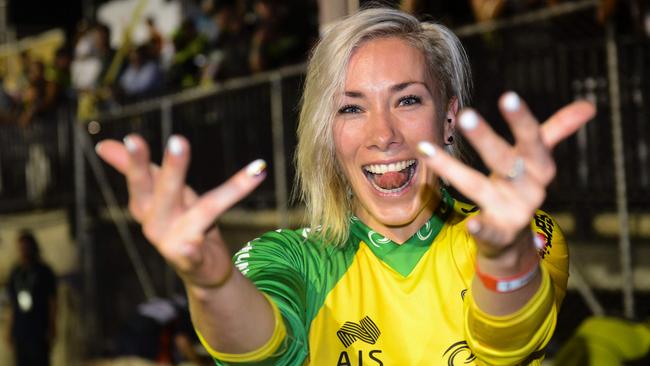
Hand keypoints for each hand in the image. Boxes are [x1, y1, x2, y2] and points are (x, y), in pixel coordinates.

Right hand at [96, 134, 266, 287]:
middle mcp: (157, 223)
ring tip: (246, 177)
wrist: (200, 270)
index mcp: (147, 205)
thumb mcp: (160, 193)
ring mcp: (174, 243)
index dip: (136, 160)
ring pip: (202, 212)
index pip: (142, 178)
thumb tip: (103, 144)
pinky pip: (193, 254)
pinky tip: (191, 245)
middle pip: (166, 192)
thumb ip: (132, 169)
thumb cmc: (181, 222)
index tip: (132, 138)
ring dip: (219, 195)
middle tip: (179, 141)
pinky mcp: (193, 261)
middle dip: (173, 168)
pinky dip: (191, 251)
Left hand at [419, 92, 594, 257]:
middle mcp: (529, 189)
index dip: (522, 120)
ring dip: (453, 170)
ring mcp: (513, 213)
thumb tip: (588, 105)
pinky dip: (480, 227)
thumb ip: (557, 131)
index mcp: (539, 167)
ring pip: (479, 188)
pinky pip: (488, 230)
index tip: (508, 96)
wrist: (515, 237)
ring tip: (428, 150)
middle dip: (486, 139)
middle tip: (465, 115)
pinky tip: (470, 222)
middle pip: (505, 161)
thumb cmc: (521, 186)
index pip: (532, 140)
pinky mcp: (497, 234)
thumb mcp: (537, 159)